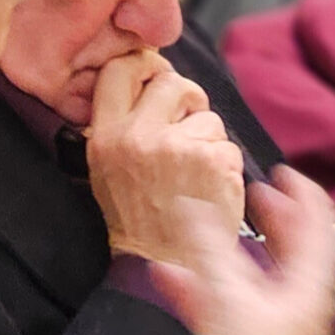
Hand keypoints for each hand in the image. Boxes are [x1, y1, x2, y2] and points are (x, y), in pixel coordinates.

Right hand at [86, 49, 246, 261]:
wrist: (161, 268)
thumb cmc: (137, 223)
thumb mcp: (105, 171)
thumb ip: (120, 125)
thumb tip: (146, 79)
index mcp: (105, 136)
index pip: (121, 69)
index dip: (145, 66)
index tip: (156, 78)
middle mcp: (139, 136)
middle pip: (173, 83)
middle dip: (186, 103)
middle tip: (185, 136)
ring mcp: (178, 148)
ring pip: (208, 118)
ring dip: (208, 143)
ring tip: (192, 179)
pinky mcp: (214, 161)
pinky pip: (229, 147)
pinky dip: (226, 169)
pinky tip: (209, 193)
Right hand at [150, 165, 334, 334]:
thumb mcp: (226, 289)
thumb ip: (207, 244)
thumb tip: (191, 204)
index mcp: (308, 285)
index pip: (318, 228)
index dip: (303, 195)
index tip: (281, 172)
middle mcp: (297, 303)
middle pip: (290, 250)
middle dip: (271, 219)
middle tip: (253, 194)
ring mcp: (272, 324)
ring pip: (255, 276)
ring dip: (230, 249)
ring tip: (205, 226)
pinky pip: (226, 304)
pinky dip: (200, 286)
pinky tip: (165, 275)